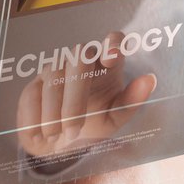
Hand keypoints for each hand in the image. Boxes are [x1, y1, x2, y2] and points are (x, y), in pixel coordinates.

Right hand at [14, 30, 156, 165]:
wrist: (59, 144)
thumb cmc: (92, 125)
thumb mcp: (115, 118)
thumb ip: (132, 101)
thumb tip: (150, 79)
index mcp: (107, 64)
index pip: (114, 40)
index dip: (113, 43)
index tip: (112, 59)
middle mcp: (81, 60)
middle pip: (79, 56)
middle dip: (75, 95)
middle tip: (75, 130)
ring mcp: (55, 68)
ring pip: (53, 75)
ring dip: (55, 111)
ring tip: (61, 137)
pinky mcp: (33, 83)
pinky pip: (32, 93)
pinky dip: (36, 116)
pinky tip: (42, 134)